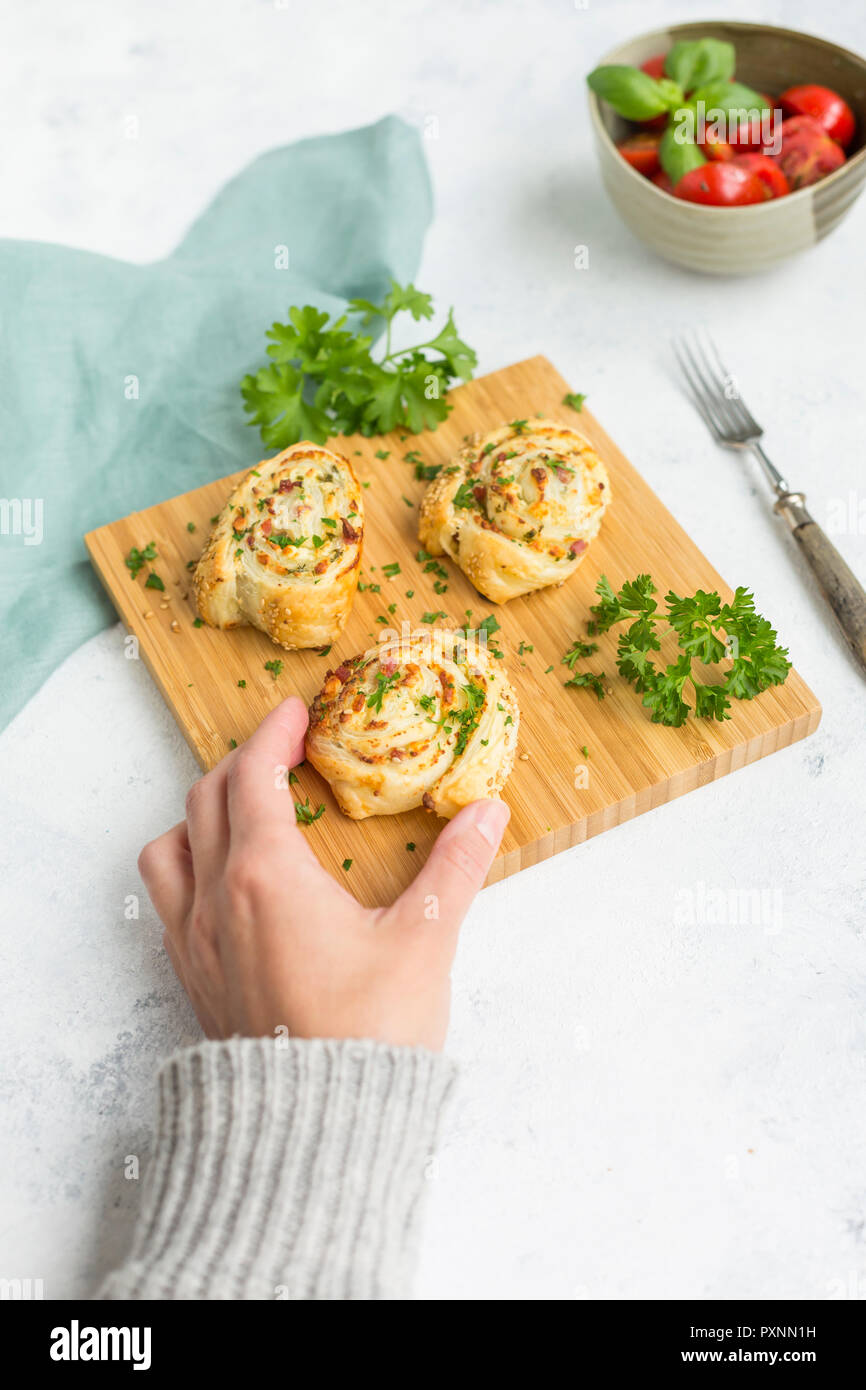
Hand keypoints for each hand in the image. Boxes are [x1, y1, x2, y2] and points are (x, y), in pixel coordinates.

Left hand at [138, 697, 509, 1050]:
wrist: (317, 1130)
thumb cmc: (369, 1034)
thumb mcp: (424, 941)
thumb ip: (455, 867)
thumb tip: (486, 811)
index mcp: (266, 875)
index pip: (254, 776)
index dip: (273, 734)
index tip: (295, 711)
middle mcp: (216, 899)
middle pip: (206, 800)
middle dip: (242, 763)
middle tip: (280, 751)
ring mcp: (194, 943)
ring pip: (168, 851)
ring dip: (198, 816)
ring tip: (240, 814)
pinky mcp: (191, 982)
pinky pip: (167, 904)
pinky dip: (188, 871)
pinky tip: (227, 889)